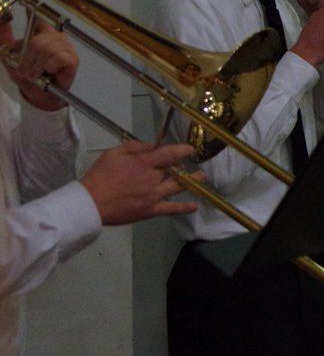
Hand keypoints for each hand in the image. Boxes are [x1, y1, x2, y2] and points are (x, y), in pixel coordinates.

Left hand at [0, 17, 79, 110]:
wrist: (40, 95)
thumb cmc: (28, 75)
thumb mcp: (10, 57)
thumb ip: (4, 38)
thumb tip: (0, 20)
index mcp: (39, 33)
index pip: (37, 14)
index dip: (35, 0)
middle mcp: (54, 36)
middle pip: (37, 40)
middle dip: (28, 59)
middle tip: (26, 71)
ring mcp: (65, 46)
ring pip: (46, 50)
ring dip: (37, 66)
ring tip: (37, 73)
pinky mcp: (72, 58)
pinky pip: (56, 59)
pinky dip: (49, 68)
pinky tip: (50, 72)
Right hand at [80, 141, 201, 224]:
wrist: (90, 204)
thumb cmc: (99, 176)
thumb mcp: (112, 154)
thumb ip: (134, 147)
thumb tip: (152, 145)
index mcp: (143, 163)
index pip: (168, 154)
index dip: (182, 150)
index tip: (190, 149)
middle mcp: (152, 178)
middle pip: (173, 170)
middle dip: (182, 165)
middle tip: (189, 163)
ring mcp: (153, 195)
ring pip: (177, 186)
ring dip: (191, 181)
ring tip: (202, 177)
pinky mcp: (150, 210)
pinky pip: (171, 209)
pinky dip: (184, 208)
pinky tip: (195, 206)